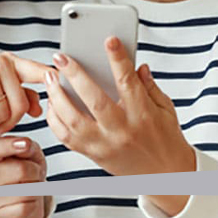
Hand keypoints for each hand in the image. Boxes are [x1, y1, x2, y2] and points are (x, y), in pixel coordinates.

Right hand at [0, 136, 50, 217]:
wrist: (20, 205)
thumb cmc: (22, 175)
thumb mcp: (29, 155)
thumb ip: (28, 146)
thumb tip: (25, 145)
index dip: (10, 145)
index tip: (25, 144)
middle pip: (21, 169)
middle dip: (35, 171)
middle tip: (32, 174)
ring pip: (26, 190)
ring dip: (36, 188)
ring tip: (28, 188)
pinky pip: (26, 208)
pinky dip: (34, 204)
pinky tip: (26, 203)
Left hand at [44, 37, 196, 177]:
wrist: (167, 176)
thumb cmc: (166, 140)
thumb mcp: (166, 110)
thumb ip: (150, 87)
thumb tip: (138, 66)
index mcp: (143, 115)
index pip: (128, 83)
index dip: (118, 59)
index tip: (109, 40)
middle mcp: (122, 131)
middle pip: (94, 100)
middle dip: (75, 75)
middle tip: (61, 57)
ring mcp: (105, 145)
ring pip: (73, 121)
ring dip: (58, 97)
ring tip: (50, 78)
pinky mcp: (93, 156)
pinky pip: (67, 138)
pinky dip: (55, 120)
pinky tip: (52, 104)